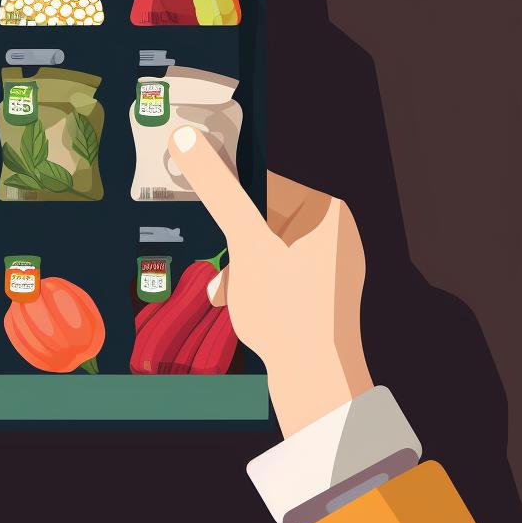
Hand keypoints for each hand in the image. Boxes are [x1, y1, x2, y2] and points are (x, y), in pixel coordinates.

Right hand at [168, 126, 373, 436]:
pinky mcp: (319, 294)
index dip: (230, 202)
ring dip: (238, 268)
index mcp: (327, 212)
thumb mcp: (244, 242)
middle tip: (225, 262)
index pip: (264, 184)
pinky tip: (245, 305)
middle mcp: (334, 234)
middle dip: (234, 245)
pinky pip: (277, 275)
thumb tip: (187, 140)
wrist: (315, 382)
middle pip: (262, 219)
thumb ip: (217, 189)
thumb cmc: (287, 311)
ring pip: (265, 249)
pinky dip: (255, 287)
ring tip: (230, 291)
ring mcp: (329, 266)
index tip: (207, 212)